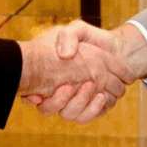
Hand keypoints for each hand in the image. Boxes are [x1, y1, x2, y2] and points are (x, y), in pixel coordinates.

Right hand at [18, 25, 136, 122]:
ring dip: (81, 105)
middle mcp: (59, 91)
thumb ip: (69, 36)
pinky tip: (102, 97)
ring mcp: (75, 101)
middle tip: (70, 86)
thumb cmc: (91, 38)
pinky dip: (95, 110)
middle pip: (50, 108)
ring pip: (70, 115)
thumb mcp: (78, 30)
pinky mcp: (91, 108)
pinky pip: (88, 116)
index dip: (31, 97)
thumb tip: (65, 54)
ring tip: (94, 90)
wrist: (115, 47)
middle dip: (59, 101)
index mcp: (50, 74)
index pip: (33, 92)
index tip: (39, 95)